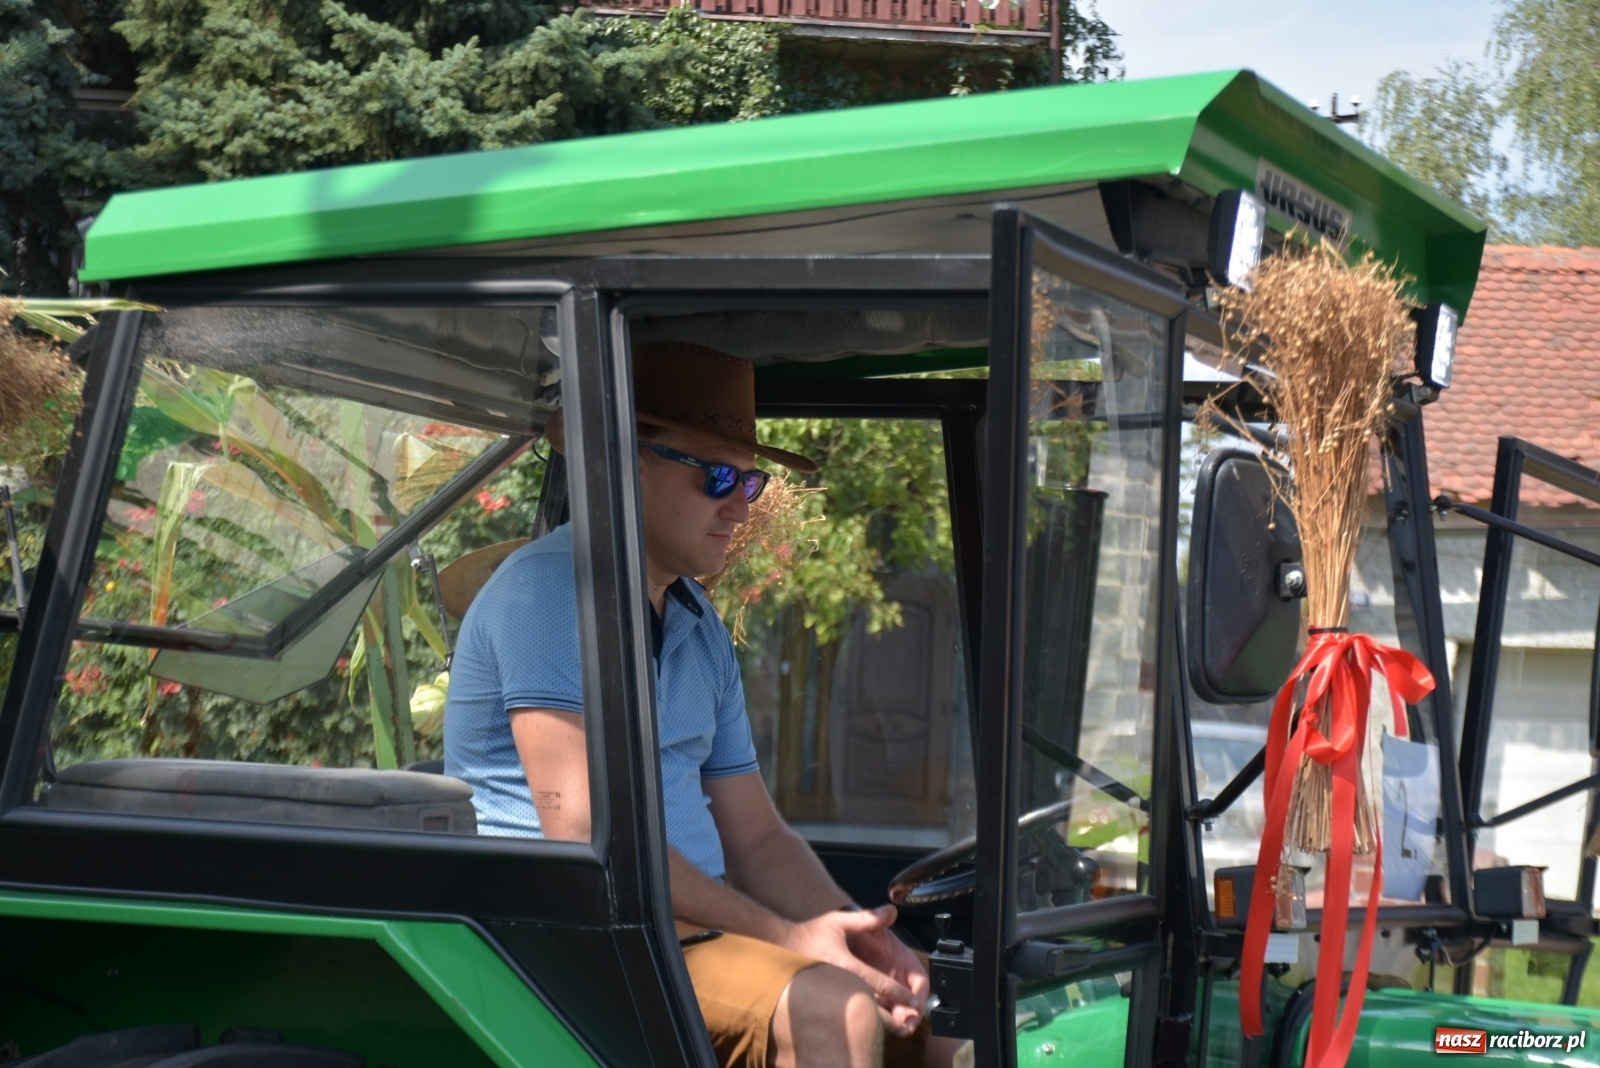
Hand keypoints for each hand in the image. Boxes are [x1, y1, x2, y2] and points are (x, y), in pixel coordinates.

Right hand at [778, 908, 928, 1036]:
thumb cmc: (813, 933)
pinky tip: (874, 1019)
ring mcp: (833, 995)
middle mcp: (840, 984)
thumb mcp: (839, 921)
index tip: (914, 1000)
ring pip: (861, 1013)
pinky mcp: (827, 1000)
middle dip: (892, 1016)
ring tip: (897, 1025)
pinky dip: (864, 1018)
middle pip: (872, 1007)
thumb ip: (867, 918)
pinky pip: (849, 1013)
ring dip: (880, 1021)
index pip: (879, 983)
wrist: (784, 947)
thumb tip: (891, 911)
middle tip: (909, 1022)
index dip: (899, 993)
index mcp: (847, 966)